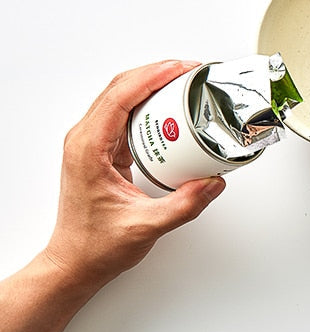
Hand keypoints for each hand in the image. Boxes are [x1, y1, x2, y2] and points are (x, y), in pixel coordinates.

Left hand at [44, 60, 225, 287]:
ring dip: (151, 82)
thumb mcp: (145, 226)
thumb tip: (212, 183)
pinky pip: (123, 113)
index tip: (180, 69)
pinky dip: (147, 101)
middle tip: (189, 70)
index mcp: (88, 150)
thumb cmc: (96, 245)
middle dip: (156, 71)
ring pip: (120, 96)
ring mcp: (91, 143)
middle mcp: (84, 140)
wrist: (75, 261)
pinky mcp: (101, 150)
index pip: (120, 97)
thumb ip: (184, 205)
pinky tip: (169, 106)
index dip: (152, 76)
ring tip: (182, 81)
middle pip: (119, 87)